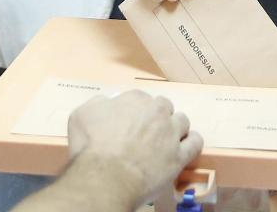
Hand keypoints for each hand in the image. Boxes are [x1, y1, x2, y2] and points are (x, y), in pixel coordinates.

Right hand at [66, 91, 202, 199]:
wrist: (105, 177)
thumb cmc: (90, 147)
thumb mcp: (81, 116)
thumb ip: (97, 104)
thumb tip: (106, 102)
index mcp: (134, 99)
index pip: (140, 99)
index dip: (135, 111)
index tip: (130, 122)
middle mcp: (156, 111)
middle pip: (164, 107)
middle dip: (157, 117)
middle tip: (146, 133)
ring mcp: (171, 133)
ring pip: (182, 121)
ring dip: (175, 128)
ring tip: (167, 140)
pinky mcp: (180, 155)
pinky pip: (195, 143)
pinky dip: (192, 142)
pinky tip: (186, 146)